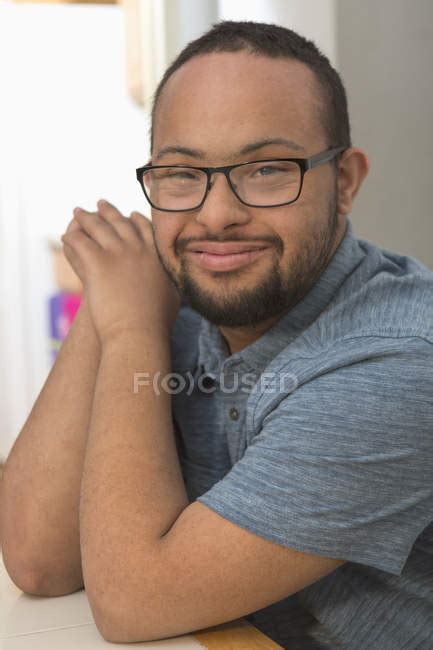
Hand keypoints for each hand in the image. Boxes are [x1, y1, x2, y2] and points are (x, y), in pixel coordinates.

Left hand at [61, 200, 180, 345]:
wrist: (139, 332)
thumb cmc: (156, 322)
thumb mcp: (173, 298)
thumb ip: (173, 285)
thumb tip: (180, 286)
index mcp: (156, 255)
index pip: (145, 228)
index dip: (135, 220)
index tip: (129, 214)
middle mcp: (138, 248)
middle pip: (120, 222)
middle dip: (108, 211)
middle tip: (100, 204)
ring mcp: (117, 253)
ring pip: (97, 227)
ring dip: (85, 218)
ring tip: (77, 213)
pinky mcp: (98, 263)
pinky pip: (80, 243)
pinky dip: (72, 238)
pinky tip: (66, 237)